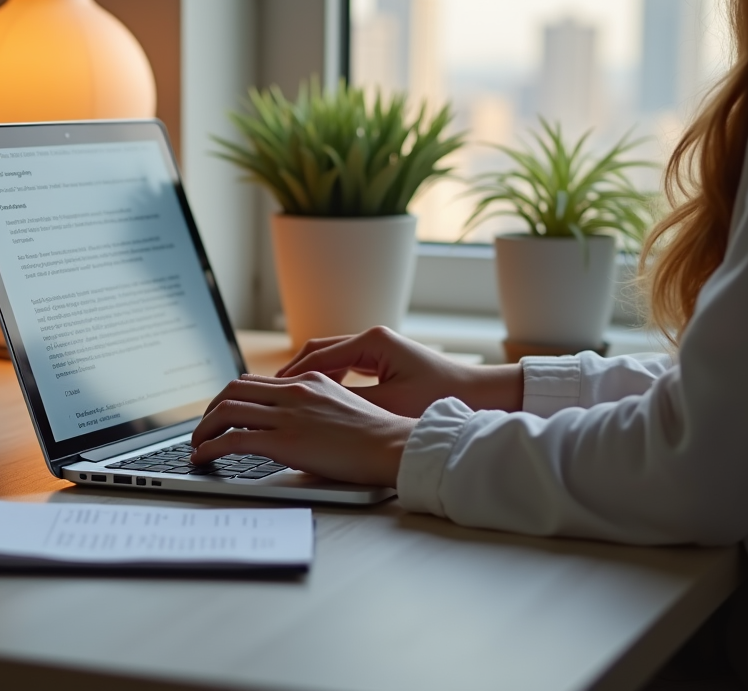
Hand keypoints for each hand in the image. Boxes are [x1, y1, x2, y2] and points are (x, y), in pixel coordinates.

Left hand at [190, 372, 414, 486]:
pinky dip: (210, 447)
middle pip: (234, 389)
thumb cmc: (378, 437)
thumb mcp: (343, 408)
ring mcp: (289, 414)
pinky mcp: (285, 441)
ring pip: (227, 410)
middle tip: (203, 428)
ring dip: (204, 428)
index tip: (223, 413)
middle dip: (211, 409)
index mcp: (309, 381)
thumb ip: (315, 411)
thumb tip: (296, 431)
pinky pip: (233, 439)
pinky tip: (203, 458)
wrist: (394, 446)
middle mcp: (295, 391)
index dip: (232, 397)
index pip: (257, 381)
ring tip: (197, 445)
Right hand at [275, 326, 523, 416]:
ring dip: (308, 377)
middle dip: (293, 374)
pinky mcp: (384, 360)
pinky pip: (345, 367)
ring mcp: (378, 348)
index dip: (291, 377)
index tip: (269, 393)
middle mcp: (373, 339)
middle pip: (318, 352)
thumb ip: (348, 403)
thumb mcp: (389, 405)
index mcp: (372, 342)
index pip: (317, 356)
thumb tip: (311, 408)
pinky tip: (316, 400)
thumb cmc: (440, 400)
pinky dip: (327, 381)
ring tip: (286, 399)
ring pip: (330, 359)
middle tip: (268, 395)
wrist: (479, 396)